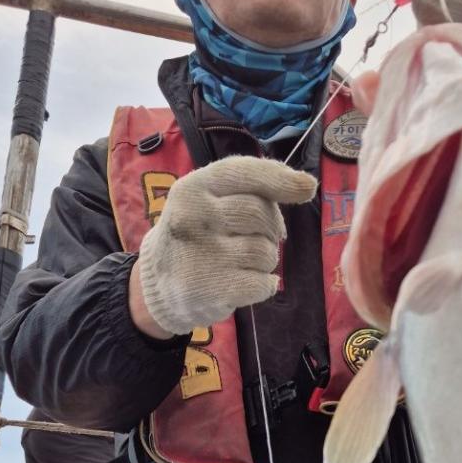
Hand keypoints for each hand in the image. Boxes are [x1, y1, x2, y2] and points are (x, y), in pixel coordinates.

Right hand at [134, 156, 316, 337]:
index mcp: (192, 189)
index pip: (245, 173)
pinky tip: (247, 284)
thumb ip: (248, 189)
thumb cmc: (194, 237)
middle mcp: (194, 217)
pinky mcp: (213, 289)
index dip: (281, 179)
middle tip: (257, 239)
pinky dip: (265, 285)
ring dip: (266, 260)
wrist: (154, 289)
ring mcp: (202, 255)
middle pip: (260, 214)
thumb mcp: (205, 201)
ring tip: (242, 264)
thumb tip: (306, 185)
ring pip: (266, 251)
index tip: (308, 188)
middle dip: (271, 228)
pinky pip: (264, 283)